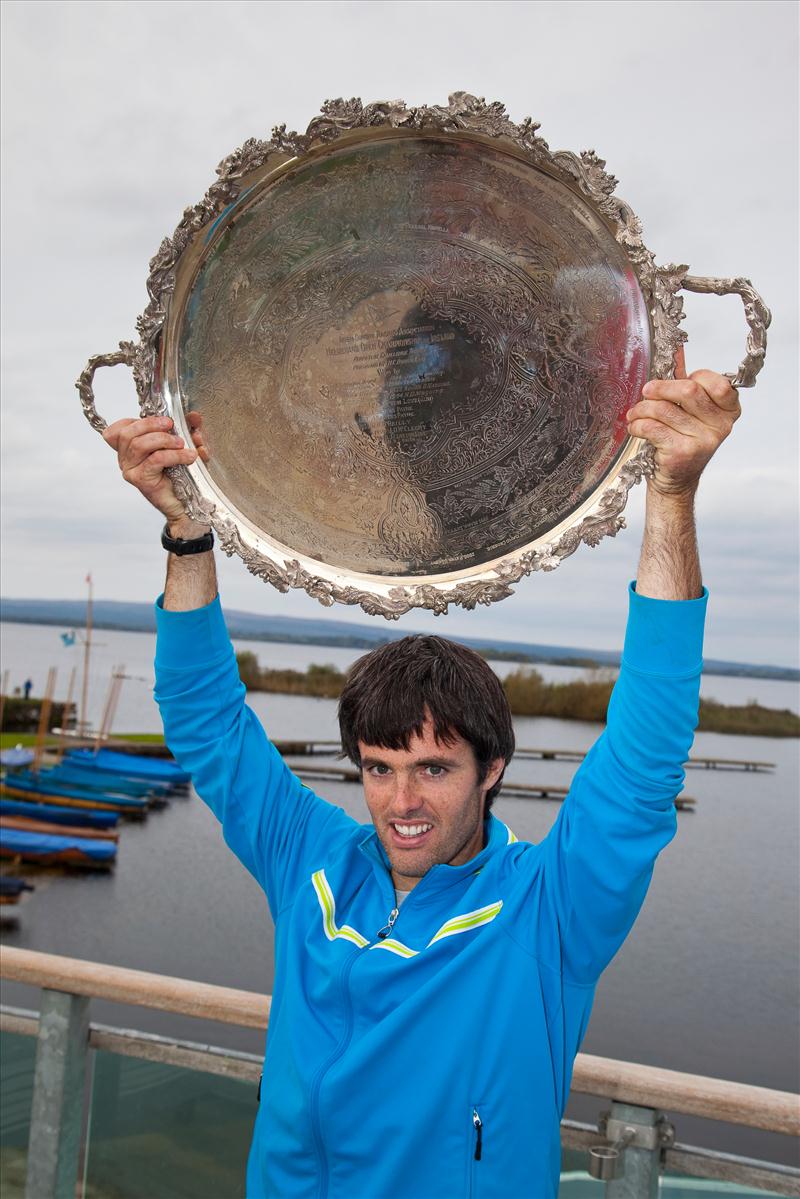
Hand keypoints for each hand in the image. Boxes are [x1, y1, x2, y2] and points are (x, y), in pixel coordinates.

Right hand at [103, 413, 208, 524]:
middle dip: (151, 424)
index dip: (135, 421)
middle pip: (128, 434)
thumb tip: (194, 416)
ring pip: (139, 445)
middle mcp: (126, 460)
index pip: (118, 430)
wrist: (185, 506)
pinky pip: (154, 460)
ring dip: (163, 439)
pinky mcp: (141, 480)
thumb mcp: (184, 447)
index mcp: (130, 449)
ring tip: (181, 443)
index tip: (160, 420)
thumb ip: (186, 430)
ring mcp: (131, 470)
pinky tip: (188, 456)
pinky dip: (174, 455)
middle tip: (171, 425)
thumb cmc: (181, 478)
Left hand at [626, 347, 740, 498]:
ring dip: (642, 409)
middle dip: (660, 389)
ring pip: (665, 409)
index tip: (678, 382)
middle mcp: (721, 426)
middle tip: (647, 391)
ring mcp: (704, 441)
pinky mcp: (683, 452)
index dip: (694, 377)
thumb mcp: (688, 410)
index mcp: (728, 411)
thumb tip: (676, 350)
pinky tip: (635, 427)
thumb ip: (685, 382)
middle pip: (688, 391)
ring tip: (635, 414)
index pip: (717, 383)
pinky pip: (653, 427)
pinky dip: (638, 424)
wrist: (675, 480)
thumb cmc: (680, 440)